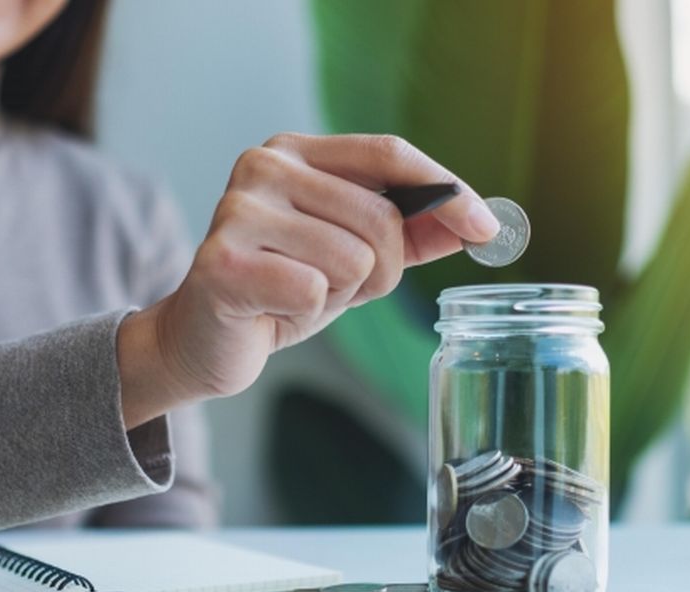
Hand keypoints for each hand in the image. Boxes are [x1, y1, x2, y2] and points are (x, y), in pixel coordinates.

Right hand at [116, 133, 499, 425]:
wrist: (202, 340)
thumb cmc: (279, 291)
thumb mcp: (352, 257)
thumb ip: (409, 234)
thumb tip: (472, 220)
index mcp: (294, 152)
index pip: (388, 152)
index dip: (445, 190)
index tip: (487, 229)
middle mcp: (263, 167)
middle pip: (381, 218)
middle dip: (381, 270)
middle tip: (336, 287)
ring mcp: (238, 211)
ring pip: (353, 259)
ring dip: (340, 294)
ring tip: (300, 296)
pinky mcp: (224, 263)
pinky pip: (313, 291)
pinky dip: (306, 313)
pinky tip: (275, 310)